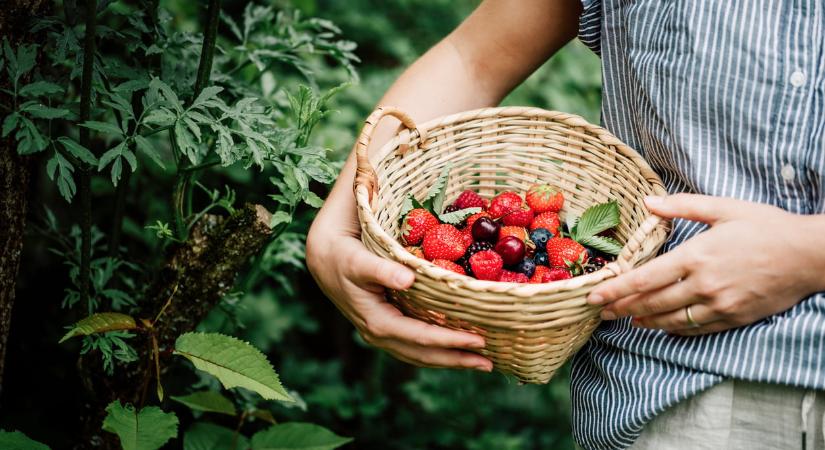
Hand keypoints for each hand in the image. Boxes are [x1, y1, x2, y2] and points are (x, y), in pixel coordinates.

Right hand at [306, 176, 491, 370]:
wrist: (325, 258)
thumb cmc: (344, 256)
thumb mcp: (360, 261)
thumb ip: (383, 270)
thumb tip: (408, 279)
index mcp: (377, 322)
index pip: (420, 338)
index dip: (449, 341)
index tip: (478, 340)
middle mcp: (380, 335)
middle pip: (424, 355)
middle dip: (457, 359)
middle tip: (490, 362)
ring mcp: (384, 334)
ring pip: (421, 355)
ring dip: (451, 360)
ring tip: (481, 362)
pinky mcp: (388, 328)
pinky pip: (417, 346)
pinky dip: (439, 350)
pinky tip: (458, 349)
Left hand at [587, 194, 824, 335]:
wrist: (809, 255)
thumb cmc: (766, 227)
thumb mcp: (723, 208)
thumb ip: (682, 207)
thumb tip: (647, 201)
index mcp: (696, 256)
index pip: (645, 278)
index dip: (616, 289)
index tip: (595, 296)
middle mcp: (703, 284)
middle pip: (652, 302)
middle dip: (621, 308)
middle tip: (599, 311)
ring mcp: (719, 304)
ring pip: (671, 319)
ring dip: (643, 321)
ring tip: (624, 319)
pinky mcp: (733, 317)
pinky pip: (695, 328)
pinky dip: (673, 329)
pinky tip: (659, 326)